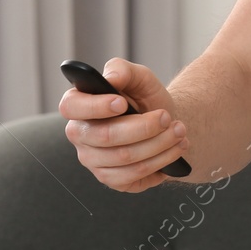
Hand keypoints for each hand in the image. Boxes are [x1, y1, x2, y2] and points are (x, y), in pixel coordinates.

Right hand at [59, 58, 189, 192]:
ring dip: (159, 144)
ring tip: (179, 130)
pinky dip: (162, 161)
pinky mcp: (112, 179)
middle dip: (144, 126)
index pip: (71, 106)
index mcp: (79, 105)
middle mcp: (80, 135)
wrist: (165, 122)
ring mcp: (93, 160)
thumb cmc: (144, 98)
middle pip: (105, 136)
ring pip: (124, 158)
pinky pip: (135, 175)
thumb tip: (110, 77)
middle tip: (167, 117)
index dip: (95, 106)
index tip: (122, 103)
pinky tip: (175, 148)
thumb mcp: (139, 77)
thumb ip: (122, 70)